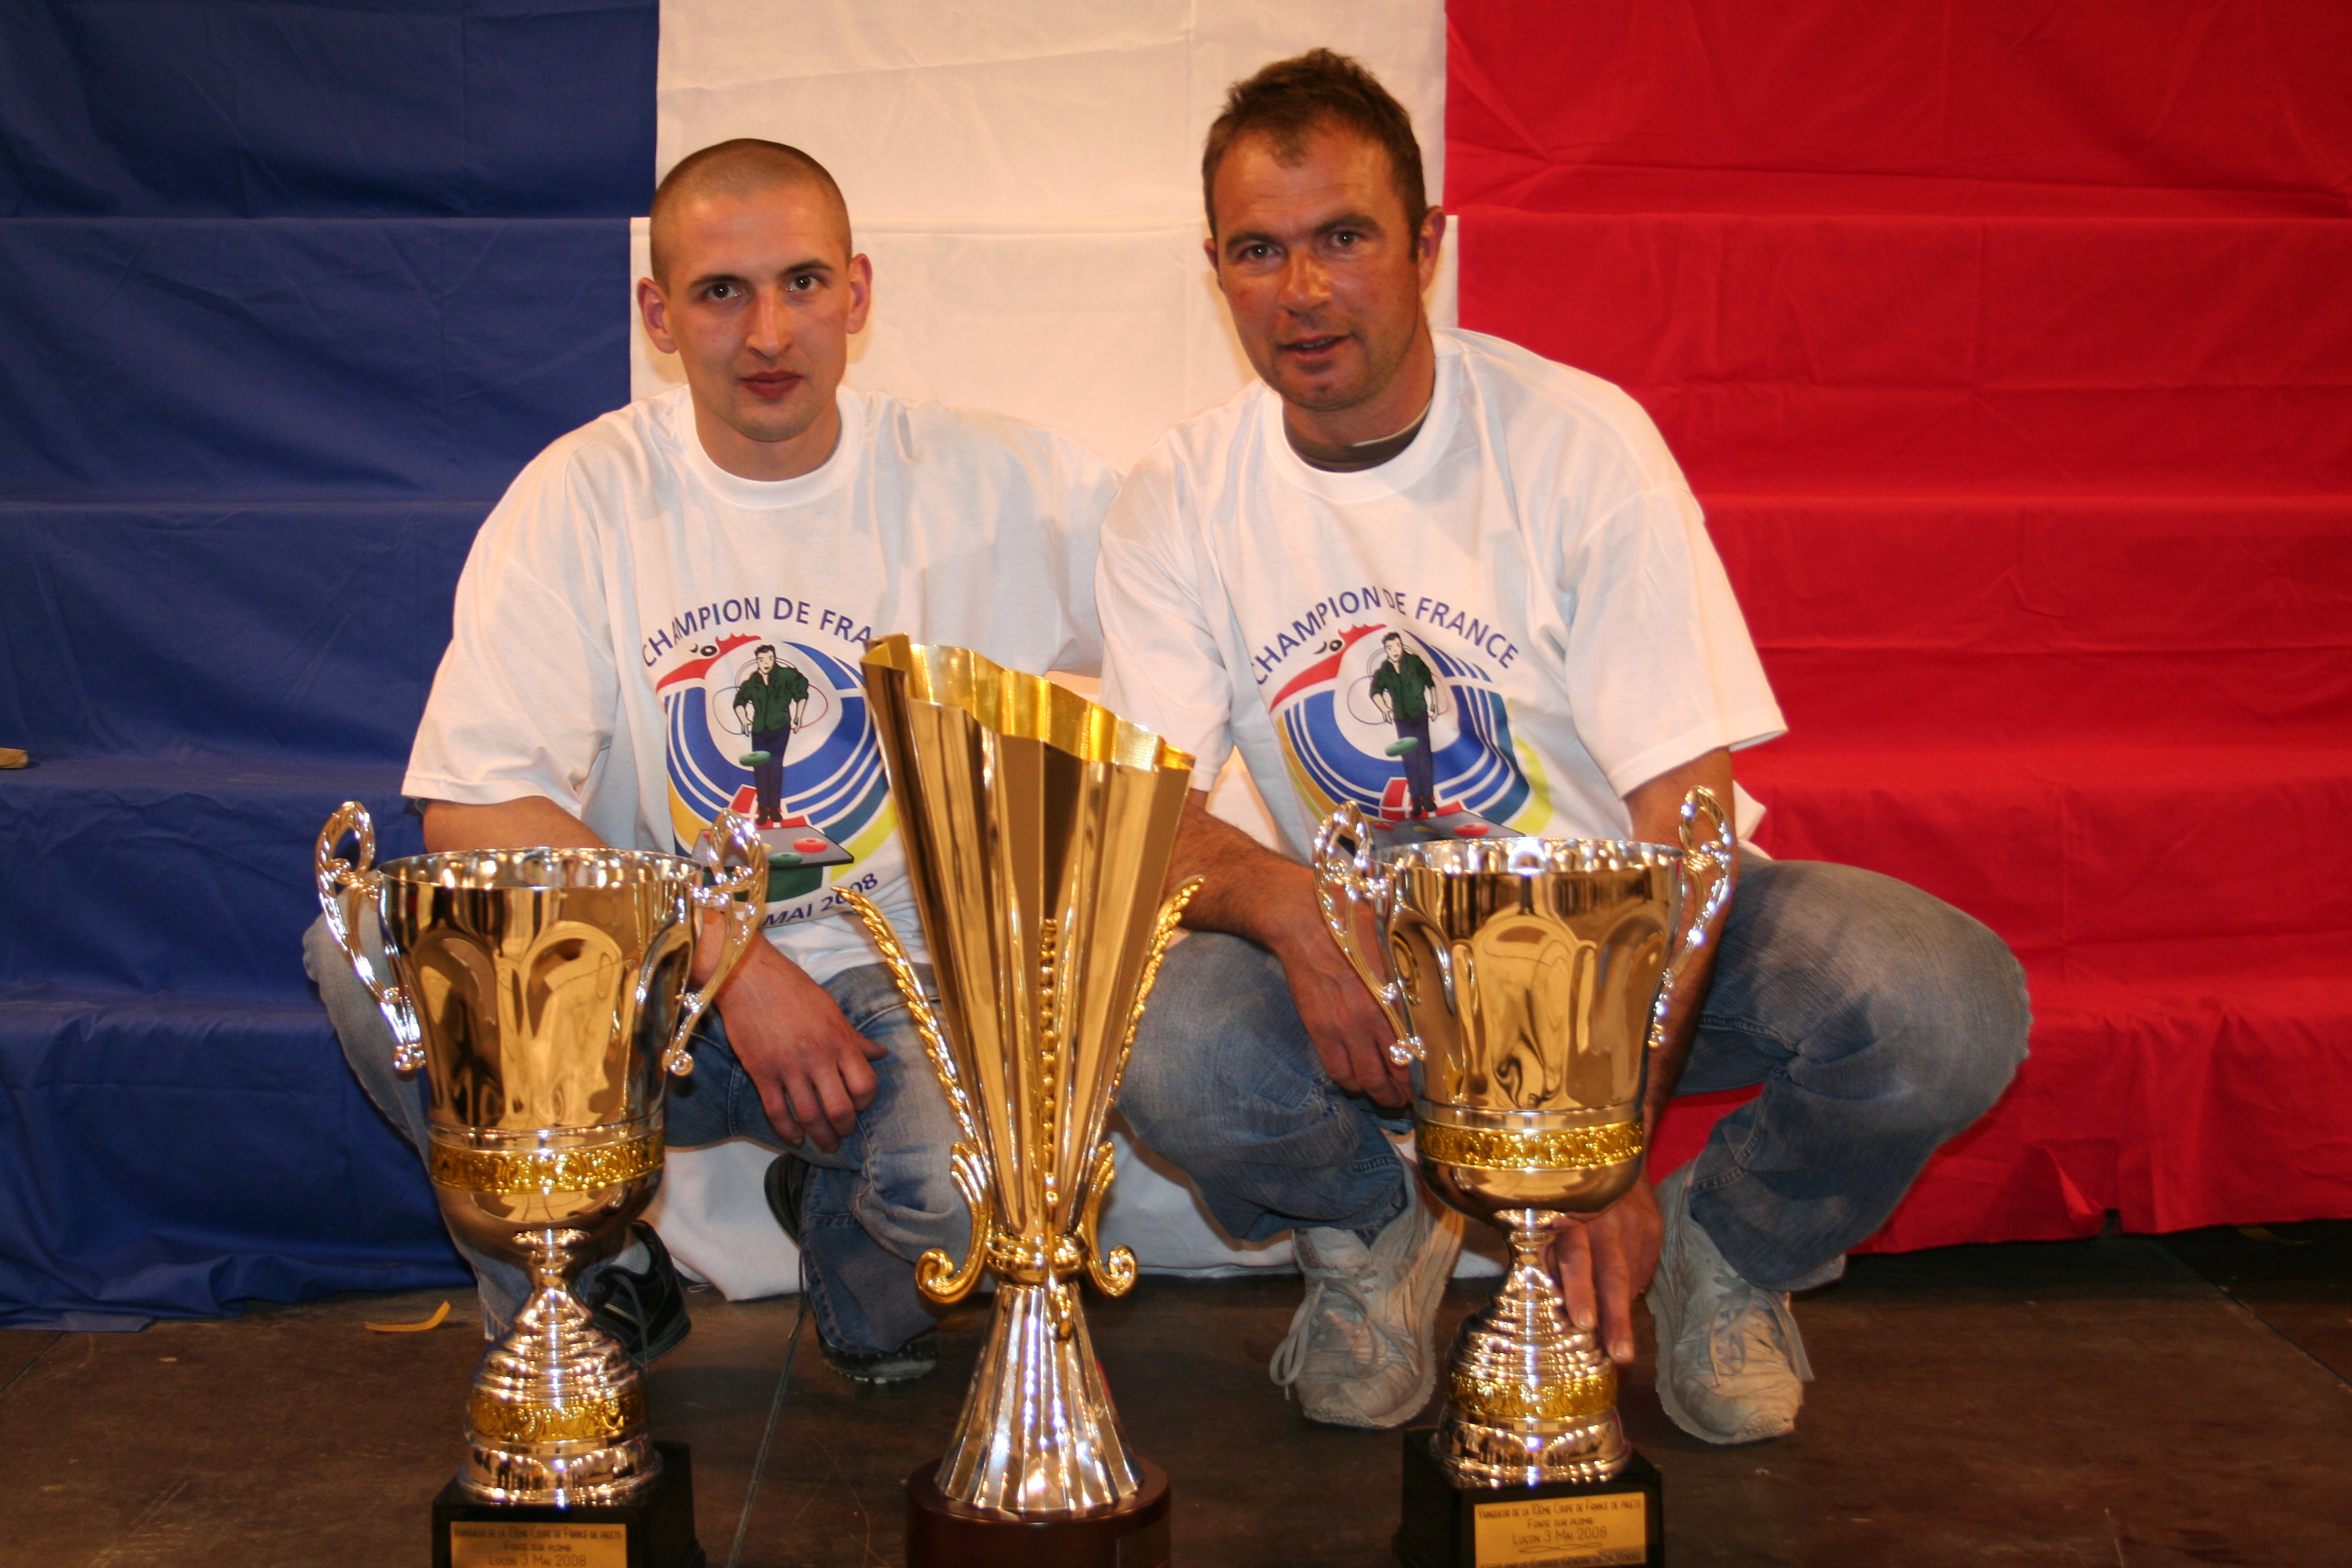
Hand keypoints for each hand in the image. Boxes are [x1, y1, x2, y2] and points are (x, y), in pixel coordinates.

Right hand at [712, 941, 886, 1150]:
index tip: (860, 1107)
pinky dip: (787, 1130)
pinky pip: (777, 1112)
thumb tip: (881, 1054)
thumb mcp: (832, 1010)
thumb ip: (855, 1037)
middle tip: (842, 1135)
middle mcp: (818, 1057)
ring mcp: (788, 1067)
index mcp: (840, 1040)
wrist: (749, 976)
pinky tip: (795, 1137)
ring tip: (823, 1144)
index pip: (865, 1085)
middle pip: (840, 1108)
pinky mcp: (761, 1073)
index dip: (866, 1102)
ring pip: (810, 1116)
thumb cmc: (793, 990)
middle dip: (844, 1128)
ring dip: (819, 1136)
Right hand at [1273, 916, 1414, 1108]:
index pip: (1415, 1050)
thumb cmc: (1353, 927)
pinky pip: (1336, 1069)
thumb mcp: (1393, 948)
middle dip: (1400, 1093)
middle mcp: (1372, 1018)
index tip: (1425, 1082)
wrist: (1306, 923)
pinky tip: (1355, 1082)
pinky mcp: (1319, 1028)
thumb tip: (1433, 991)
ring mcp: (1344, 1026)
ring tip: (1383, 1097)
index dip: (1421, 1073)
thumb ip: (1410, 976)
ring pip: (1364, 1078)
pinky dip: (1348, 1082)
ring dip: (1376, 1093)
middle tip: (1405, 1099)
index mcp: (1395, 998)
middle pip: (1392, 1071)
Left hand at [1543, 1177, 1663, 1365]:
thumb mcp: (1544, 1211)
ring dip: (1624, 1312)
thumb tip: (1547, 1299)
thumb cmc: (1563, 1190)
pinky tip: (1625, 1307)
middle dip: (1615, 1318)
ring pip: (1631, 1276)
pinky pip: (1643, 1268)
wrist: (1609, 1151)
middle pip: (1612, 1275)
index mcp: (1572, 1215)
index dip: (1579, 1290)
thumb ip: (1545, 1251)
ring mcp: (1635, 1223)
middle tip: (1619, 1354)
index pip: (1576, 1257)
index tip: (1583, 1323)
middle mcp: (1607, 1219)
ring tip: (1622, 1348)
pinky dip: (1632, 1290)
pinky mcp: (1654, 1227)